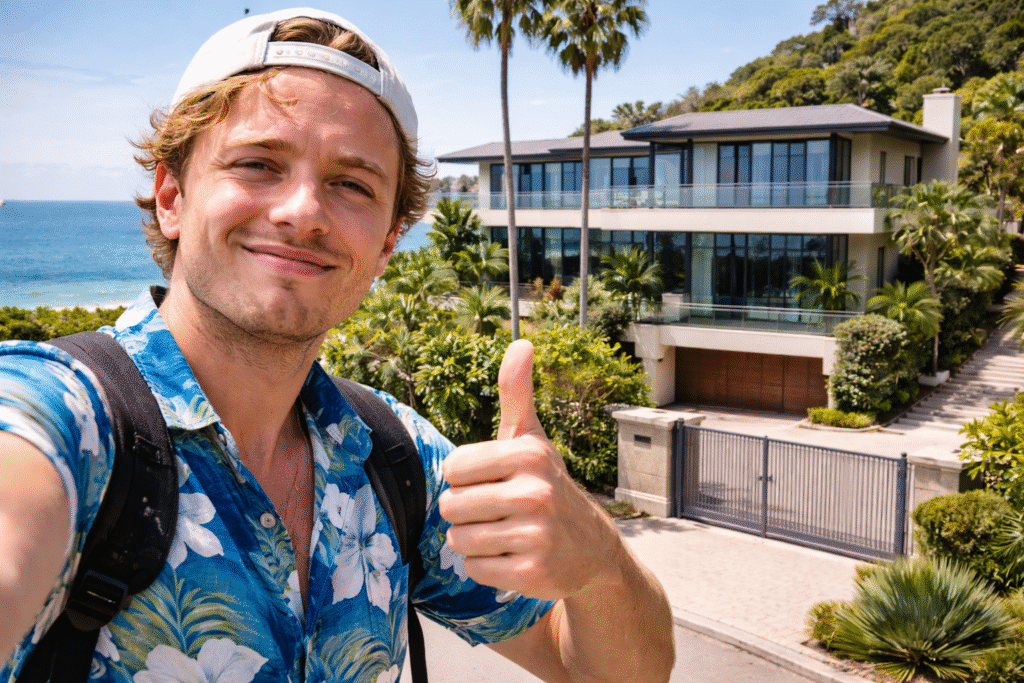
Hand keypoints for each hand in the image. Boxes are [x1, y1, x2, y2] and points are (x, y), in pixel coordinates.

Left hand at [438, 339, 620, 599]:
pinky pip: (475, 570)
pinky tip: (514, 558)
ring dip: (476, 541)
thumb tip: (522, 341)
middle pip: (451, 506)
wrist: (593, 549)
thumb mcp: (532, 439)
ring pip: (460, 540)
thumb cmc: (547, 485)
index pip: (452, 469)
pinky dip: (488, 568)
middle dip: (468, 513)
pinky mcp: (533, 573)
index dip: (465, 479)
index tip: (493, 482)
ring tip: (506, 534)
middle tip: (499, 512)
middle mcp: (535, 492)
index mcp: (527, 454)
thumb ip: (516, 393)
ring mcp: (536, 535)